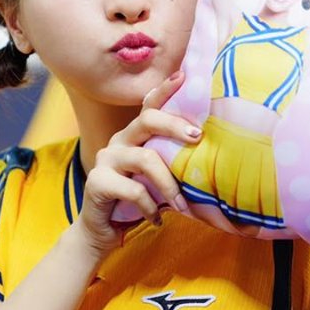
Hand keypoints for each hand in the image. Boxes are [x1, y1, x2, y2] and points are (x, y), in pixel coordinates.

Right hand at [75, 71, 200, 257]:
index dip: (165, 90)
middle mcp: (119, 141)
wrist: (103, 232)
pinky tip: (157, 219)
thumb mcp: (159, 181)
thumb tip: (212, 160)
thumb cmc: (138, 203)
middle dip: (174, 125)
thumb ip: (174, 166)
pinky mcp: (97, 181)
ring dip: (169, 184)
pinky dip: (151, 206)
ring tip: (182, 205)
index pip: (149, 106)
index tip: (184, 76)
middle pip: (147, 120)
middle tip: (197, 136)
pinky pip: (134, 189)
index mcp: (135, 136)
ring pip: (145, 158)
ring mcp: (106, 159)